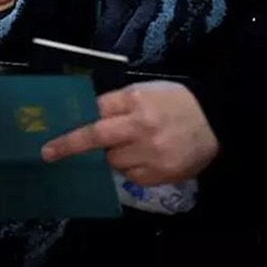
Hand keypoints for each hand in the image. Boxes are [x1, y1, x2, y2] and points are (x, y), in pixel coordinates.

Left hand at [40, 81, 218, 186]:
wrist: (217, 122)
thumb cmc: (177, 102)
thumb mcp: (147, 91)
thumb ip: (117, 103)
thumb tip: (87, 117)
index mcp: (137, 101)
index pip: (96, 113)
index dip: (73, 126)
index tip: (49, 140)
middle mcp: (141, 128)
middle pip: (97, 138)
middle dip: (71, 146)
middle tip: (50, 154)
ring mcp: (151, 154)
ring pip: (113, 161)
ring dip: (111, 156)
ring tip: (128, 147)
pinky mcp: (160, 175)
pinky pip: (131, 175)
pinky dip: (130, 168)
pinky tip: (144, 158)